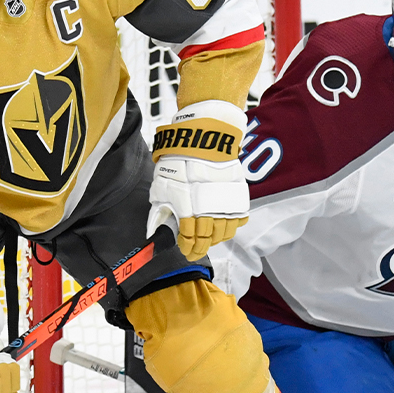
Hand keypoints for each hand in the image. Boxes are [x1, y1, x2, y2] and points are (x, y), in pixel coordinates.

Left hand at [147, 100, 249, 260]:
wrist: (204, 140)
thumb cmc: (180, 161)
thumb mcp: (161, 186)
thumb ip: (159, 210)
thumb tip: (155, 229)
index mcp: (188, 210)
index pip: (189, 238)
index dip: (187, 248)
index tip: (185, 251)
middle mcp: (208, 211)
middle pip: (207, 239)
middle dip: (200, 248)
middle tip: (196, 252)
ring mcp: (225, 204)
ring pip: (225, 232)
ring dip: (216, 239)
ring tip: (209, 239)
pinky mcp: (237, 196)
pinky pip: (238, 218)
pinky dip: (232, 225)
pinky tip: (225, 225)